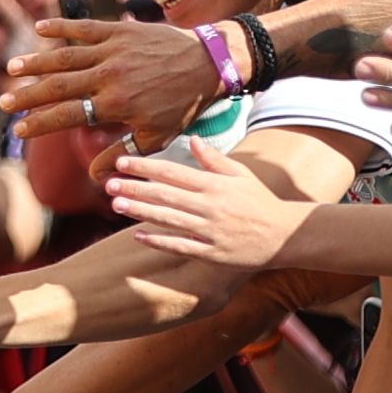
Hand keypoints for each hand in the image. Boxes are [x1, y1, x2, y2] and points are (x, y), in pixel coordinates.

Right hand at [0, 13, 223, 143]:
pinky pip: (84, 27)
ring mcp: (113, 50)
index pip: (65, 115)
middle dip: (27, 96)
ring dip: (36, 63)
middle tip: (4, 103)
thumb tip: (97, 178)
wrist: (208, 64)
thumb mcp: (155, 138)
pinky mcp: (120, 30)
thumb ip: (122, 155)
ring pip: (64, 55)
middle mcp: (108, 75)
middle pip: (57, 86)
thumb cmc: (182, 105)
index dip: (38, 123)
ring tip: (12, 69)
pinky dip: (62, 26)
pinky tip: (40, 30)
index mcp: (114, 104)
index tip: (18, 130)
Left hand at [107, 144, 308, 275]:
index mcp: (215, 184)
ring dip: (141, 211)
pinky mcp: (212, 253)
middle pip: (166, 194)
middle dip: (135, 187)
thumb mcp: (241, 174)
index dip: (146, 166)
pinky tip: (138, 236)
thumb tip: (192, 140)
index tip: (122, 162)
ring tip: (117, 204)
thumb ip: (214, 160)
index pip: (173, 172)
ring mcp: (211, 230)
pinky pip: (181, 246)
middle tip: (108, 183)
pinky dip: (159, 241)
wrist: (284, 235)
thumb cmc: (260, 202)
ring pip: (169, 219)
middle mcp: (210, 206)